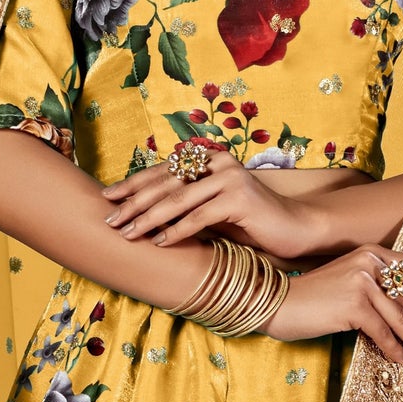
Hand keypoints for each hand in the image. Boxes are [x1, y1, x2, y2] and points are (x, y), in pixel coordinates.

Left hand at [103, 145, 318, 259]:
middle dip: (134, 203)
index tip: (107, 198)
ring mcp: (229, 178)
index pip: (163, 169)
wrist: (295, 228)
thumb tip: (142, 211)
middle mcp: (218, 162)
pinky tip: (159, 243)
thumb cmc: (250, 221)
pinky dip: (177, 231)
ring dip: (148, 219)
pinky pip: (199, 216)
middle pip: (165, 182)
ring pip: (178, 199)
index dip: (133, 183)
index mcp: (209, 158)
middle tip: (110, 220)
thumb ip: (185, 202)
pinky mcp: (239, 199)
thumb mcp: (212, 207)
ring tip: (127, 234)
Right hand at [262, 247, 402, 365]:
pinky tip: (402, 361)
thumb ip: (379, 287)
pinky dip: (395, 349)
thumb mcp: (351, 281)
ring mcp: (362, 282)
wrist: (278, 302)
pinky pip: (383, 332)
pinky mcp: (353, 304)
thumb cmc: (316, 298)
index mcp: (374, 253)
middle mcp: (371, 263)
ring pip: (402, 319)